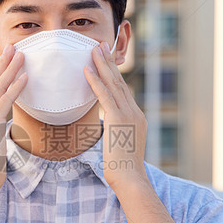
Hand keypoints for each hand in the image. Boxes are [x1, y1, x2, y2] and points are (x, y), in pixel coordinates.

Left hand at [84, 41, 148, 190]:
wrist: (130, 179)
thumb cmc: (122, 168)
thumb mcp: (120, 145)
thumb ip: (116, 133)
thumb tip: (108, 130)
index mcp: (135, 117)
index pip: (122, 89)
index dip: (113, 72)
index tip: (105, 58)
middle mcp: (134, 111)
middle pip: (119, 81)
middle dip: (108, 61)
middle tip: (100, 44)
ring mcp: (128, 114)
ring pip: (113, 84)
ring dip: (101, 65)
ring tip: (93, 49)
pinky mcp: (117, 120)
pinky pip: (104, 96)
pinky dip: (95, 81)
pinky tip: (86, 70)